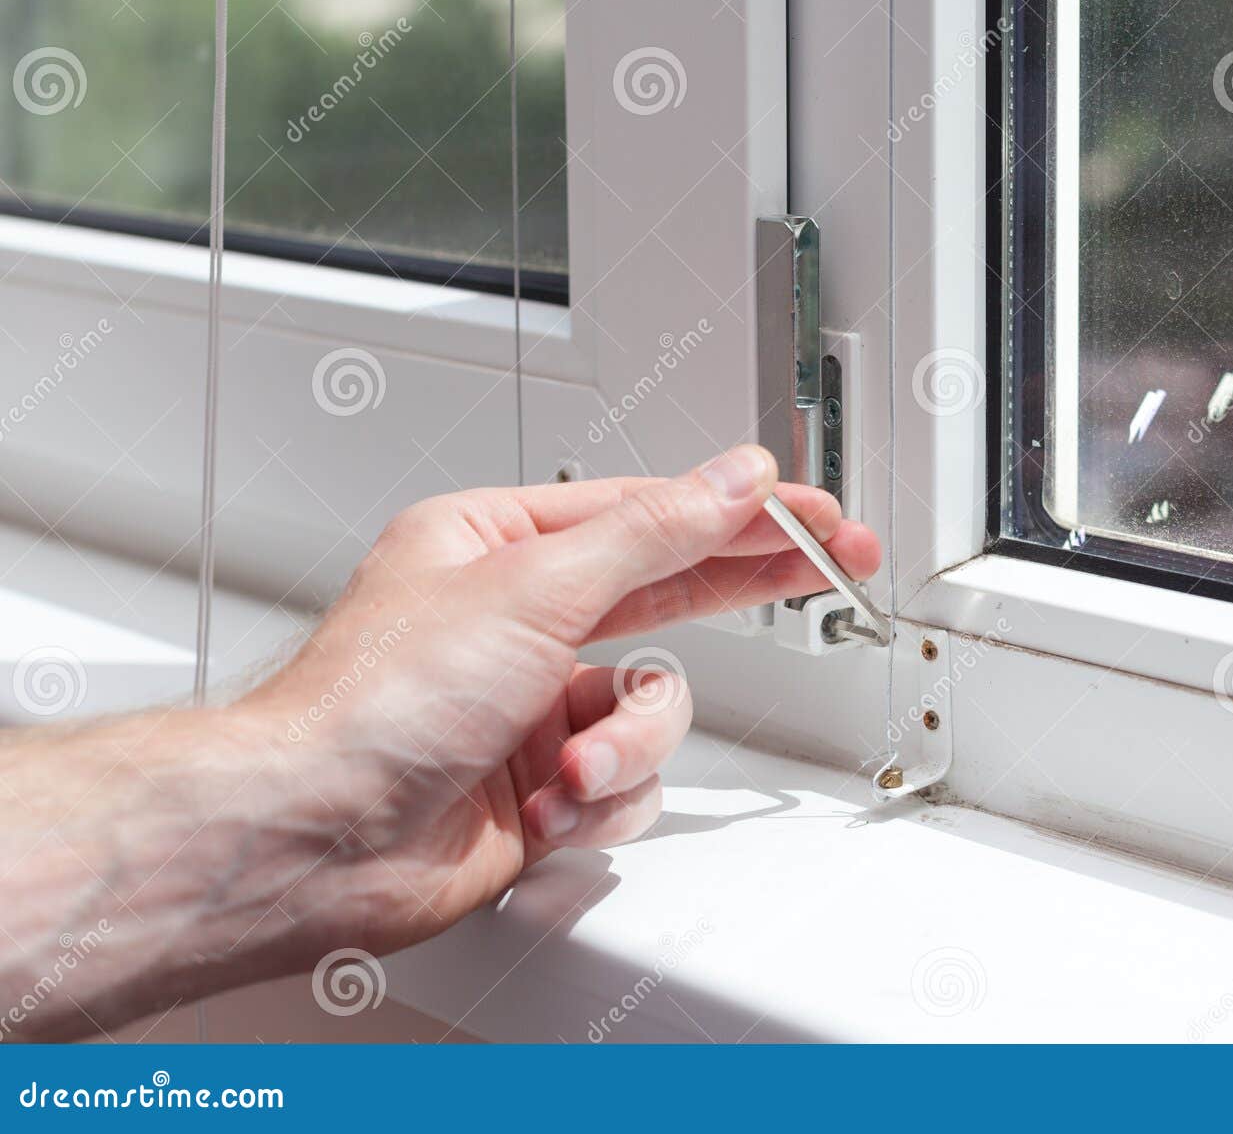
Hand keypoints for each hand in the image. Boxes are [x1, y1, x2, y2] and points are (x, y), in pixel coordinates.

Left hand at [238, 445, 879, 958]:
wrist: (317, 839)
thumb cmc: (376, 703)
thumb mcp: (533, 588)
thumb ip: (654, 533)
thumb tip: (732, 479)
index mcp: (498, 545)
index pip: (651, 512)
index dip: (741, 512)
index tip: (812, 514)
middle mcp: (518, 620)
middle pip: (668, 592)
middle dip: (741, 593)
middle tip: (830, 568)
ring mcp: (533, 706)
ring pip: (653, 709)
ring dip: (621, 748)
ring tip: (569, 768)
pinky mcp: (544, 786)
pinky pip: (628, 784)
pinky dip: (593, 803)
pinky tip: (541, 807)